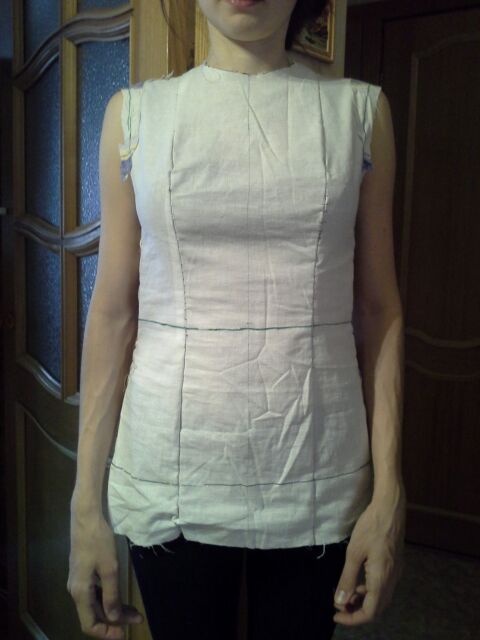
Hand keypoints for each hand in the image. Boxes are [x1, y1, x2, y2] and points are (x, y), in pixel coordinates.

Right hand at [67, 509, 143, 637]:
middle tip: (137, 618)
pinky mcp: (83, 572)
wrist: (86, 517)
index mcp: (80, 592)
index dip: (106, 632)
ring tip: (133, 611)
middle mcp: (76, 590)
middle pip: (94, 615)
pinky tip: (121, 597)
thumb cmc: (98, 540)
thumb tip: (114, 620)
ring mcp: (78, 581)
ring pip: (95, 604)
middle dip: (115, 620)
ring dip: (113, 609)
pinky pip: (95, 593)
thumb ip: (111, 596)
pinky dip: (109, 597)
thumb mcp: (109, 568)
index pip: (89, 624)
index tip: (124, 633)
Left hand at [332, 486, 405, 625]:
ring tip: (345, 594)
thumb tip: (339, 602)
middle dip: (357, 611)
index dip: (352, 618)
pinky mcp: (396, 564)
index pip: (370, 612)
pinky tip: (358, 581)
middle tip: (339, 606)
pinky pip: (383, 586)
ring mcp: (396, 572)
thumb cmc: (371, 527)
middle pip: (377, 608)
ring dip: (363, 600)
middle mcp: (392, 580)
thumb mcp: (354, 553)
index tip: (336, 615)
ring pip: (381, 598)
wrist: (390, 508)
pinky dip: (370, 590)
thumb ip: (347, 579)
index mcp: (382, 580)